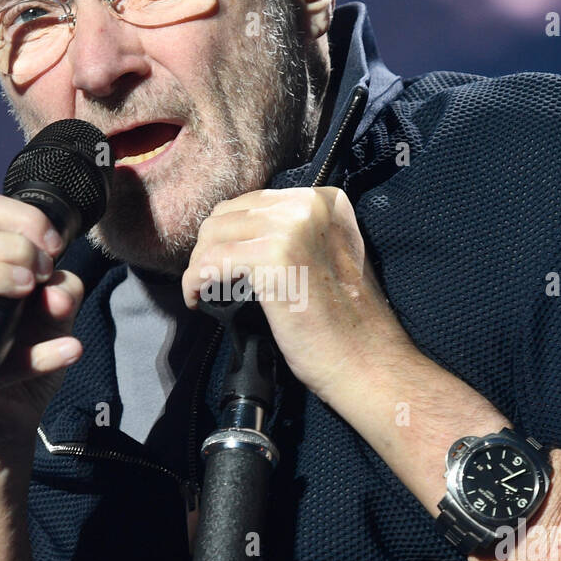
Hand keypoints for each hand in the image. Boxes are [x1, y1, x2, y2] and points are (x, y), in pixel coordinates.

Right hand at [0, 193, 84, 459]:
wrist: (9, 418)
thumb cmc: (23, 351)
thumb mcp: (54, 316)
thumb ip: (62, 295)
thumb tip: (60, 289)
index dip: (22, 218)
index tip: (55, 244)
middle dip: (12, 248)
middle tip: (43, 272)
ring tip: (32, 291)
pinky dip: (33, 355)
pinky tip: (69, 350)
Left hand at [181, 187, 405, 405]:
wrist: (365, 360)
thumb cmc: (346, 324)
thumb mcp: (328, 257)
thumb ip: (294, 236)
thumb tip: (242, 238)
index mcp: (325, 201)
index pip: (255, 202)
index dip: (231, 233)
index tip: (224, 262)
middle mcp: (309, 204)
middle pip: (230, 214)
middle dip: (210, 247)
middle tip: (208, 279)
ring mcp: (291, 227)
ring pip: (214, 234)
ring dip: (199, 264)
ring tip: (203, 290)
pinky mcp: (273, 258)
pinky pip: (210, 262)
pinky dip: (195, 280)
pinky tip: (197, 298)